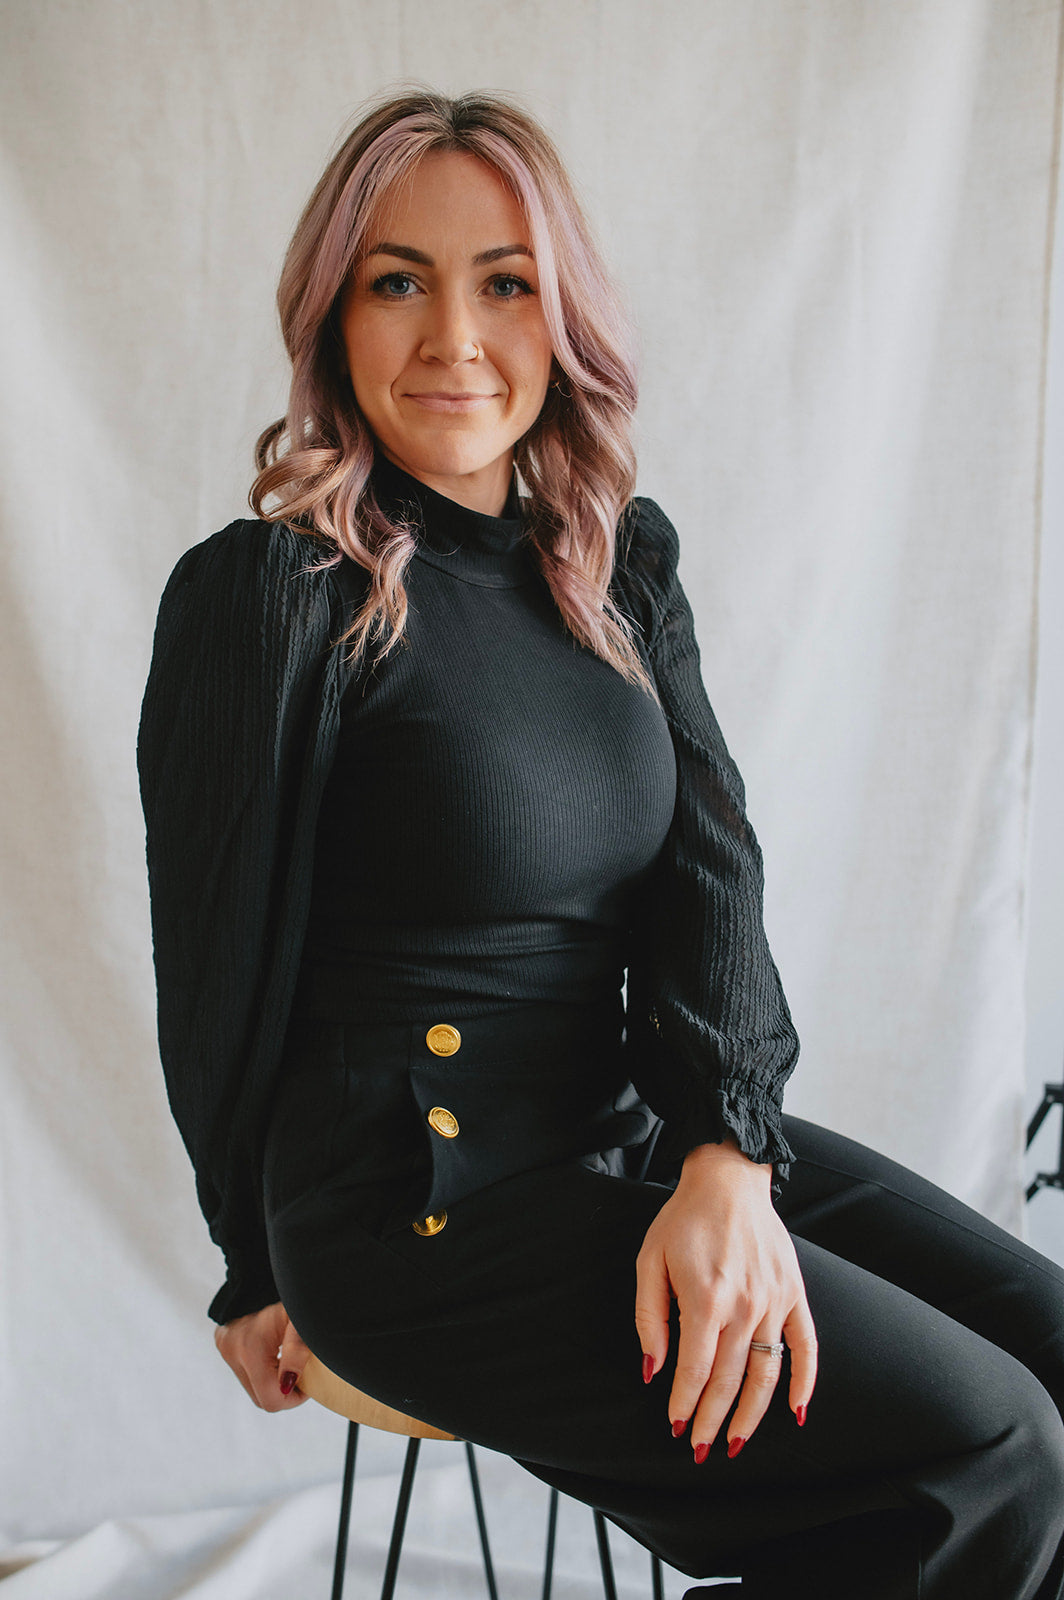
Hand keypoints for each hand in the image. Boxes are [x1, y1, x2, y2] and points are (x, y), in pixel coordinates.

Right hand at [214, 1301, 311, 1410]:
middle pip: (259, 1397)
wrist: (267, 1273)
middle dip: (282, 1389)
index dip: (293, 1397)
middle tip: (299, 1368)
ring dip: (271, 1380)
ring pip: (251, 1386)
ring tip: (287, 1357)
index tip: (307, 1379)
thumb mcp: (302, 1322)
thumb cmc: (294, 1296)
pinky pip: (244, 1370)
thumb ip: (297, 1352)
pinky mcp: (222, 1342)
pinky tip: (273, 1352)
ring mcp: (224, 1346)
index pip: (270, 1399)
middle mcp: (231, 1350)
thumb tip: (286, 1386)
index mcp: (250, 1348)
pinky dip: (261, 1369)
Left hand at [635, 1139, 816, 1459]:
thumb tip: (652, 1368)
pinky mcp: (794, 1293)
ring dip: (751, 1415)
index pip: (695, 1370)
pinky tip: (795, 1412)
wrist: (728, 1180)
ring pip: (766, 1373)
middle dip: (712, 1419)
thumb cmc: (682, 1220)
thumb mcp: (649, 1261)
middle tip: (700, 1447)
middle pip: (728, 1379)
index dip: (684, 1403)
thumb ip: (650, 1317)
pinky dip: (804, 1382)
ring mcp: (774, 1301)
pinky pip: (806, 1346)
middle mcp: (744, 1305)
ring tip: (736, 1442)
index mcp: (705, 1298)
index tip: (675, 1425)